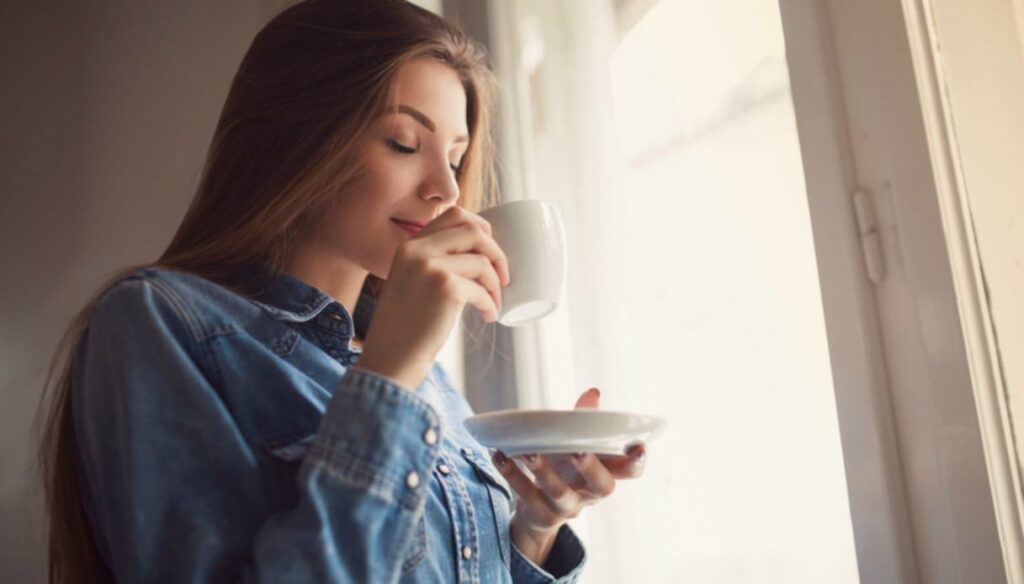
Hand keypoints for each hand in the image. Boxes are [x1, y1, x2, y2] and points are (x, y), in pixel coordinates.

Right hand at [358, 206, 509, 389]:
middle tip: (502, 278)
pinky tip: (488, 316)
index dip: (480, 229)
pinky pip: (482, 289)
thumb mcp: (411, 282)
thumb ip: (431, 263)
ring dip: (495, 284)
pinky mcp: (445, 288)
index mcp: (409, 245)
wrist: (391, 356)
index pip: (453, 214)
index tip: (488, 253)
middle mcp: (417, 250)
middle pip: (473, 230)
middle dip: (496, 252)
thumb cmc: (406, 325)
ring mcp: (430, 267)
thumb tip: (480, 255)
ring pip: (482, 260)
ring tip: (493, 304)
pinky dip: (491, 304)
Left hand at [492, 388, 646, 565]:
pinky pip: (526, 495)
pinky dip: (512, 474)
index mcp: (606, 473)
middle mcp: (591, 493)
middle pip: (602, 486)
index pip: (632, 471)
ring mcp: (567, 507)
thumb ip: (584, 421)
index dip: (638, 460)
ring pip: (560, 492)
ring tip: (528, 451)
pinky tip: (500, 455)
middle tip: (577, 449)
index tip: (638, 445)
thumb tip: (593, 392)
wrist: (538, 509)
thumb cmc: (564, 468)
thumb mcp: (575, 444)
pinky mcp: (541, 514)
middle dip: (590, 467)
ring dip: (544, 470)